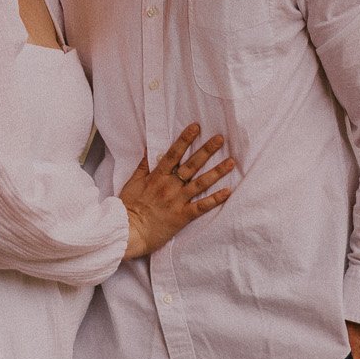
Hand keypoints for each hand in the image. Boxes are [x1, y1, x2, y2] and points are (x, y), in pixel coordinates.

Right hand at [118, 122, 234, 258]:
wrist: (129, 231)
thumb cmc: (129, 207)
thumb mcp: (133, 182)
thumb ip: (143, 165)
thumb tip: (149, 147)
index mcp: (157, 176)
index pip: (174, 154)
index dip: (185, 139)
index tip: (196, 127)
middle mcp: (170, 186)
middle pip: (191, 165)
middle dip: (207, 150)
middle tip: (220, 138)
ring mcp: (178, 200)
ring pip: (201, 183)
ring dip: (217, 172)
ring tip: (231, 162)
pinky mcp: (183, 216)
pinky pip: (202, 206)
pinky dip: (215, 199)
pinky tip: (228, 191)